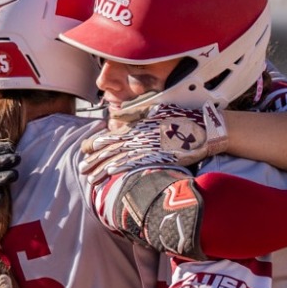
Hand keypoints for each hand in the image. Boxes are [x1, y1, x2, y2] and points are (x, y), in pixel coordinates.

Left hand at [81, 103, 228, 180]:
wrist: (205, 128)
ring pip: (119, 157)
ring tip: (89, 176)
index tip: (85, 149)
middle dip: (94, 158)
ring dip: (102, 167)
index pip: (113, 135)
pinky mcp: (158, 155)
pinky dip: (121, 167)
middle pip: (111, 148)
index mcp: (139, 125)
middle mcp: (140, 134)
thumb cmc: (184, 120)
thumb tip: (120, 115)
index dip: (97, 143)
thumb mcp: (158, 111)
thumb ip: (138, 114)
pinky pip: (136, 162)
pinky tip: (110, 172)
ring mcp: (148, 145)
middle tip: (81, 167)